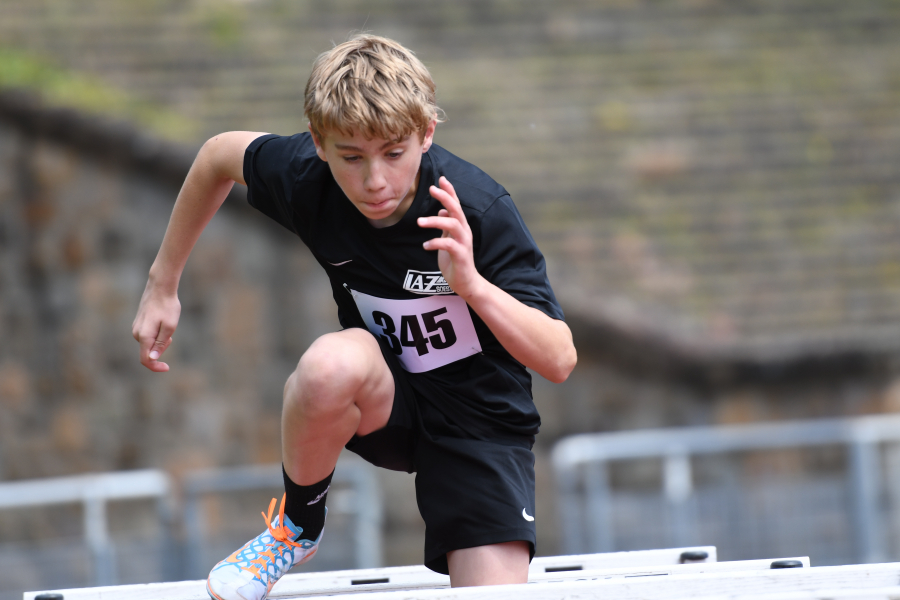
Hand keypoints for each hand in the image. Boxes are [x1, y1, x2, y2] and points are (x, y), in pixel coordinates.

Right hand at [131, 279, 180, 371]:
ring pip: (149, 342)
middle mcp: (136, 333)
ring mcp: (136, 327)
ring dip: (160, 340)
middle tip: (171, 336)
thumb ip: (160, 344)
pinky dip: (157, 334)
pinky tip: (163, 322)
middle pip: (149, 351)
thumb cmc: (167, 306)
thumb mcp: (169, 327)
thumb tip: (151, 359)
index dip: (155, 367)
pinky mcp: (139, 323)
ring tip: (168, 325)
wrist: (160, 287)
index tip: (167, 368)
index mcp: (144, 336)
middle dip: (162, 348)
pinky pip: (148, 335)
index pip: (146, 359)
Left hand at [417, 176, 484, 299]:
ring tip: (419, 222)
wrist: (466, 282)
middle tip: (431, 189)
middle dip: (445, 197)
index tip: (441, 179)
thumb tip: (442, 210)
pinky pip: (448, 244)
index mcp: (461, 227)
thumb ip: (447, 226)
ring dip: (435, 221)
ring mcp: (464, 243)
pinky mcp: (460, 255)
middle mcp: (464, 232)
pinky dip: (435, 242)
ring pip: (453, 224)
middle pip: (456, 210)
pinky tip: (425, 246)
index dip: (450, 191)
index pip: (456, 205)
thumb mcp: (450, 239)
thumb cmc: (456, 261)